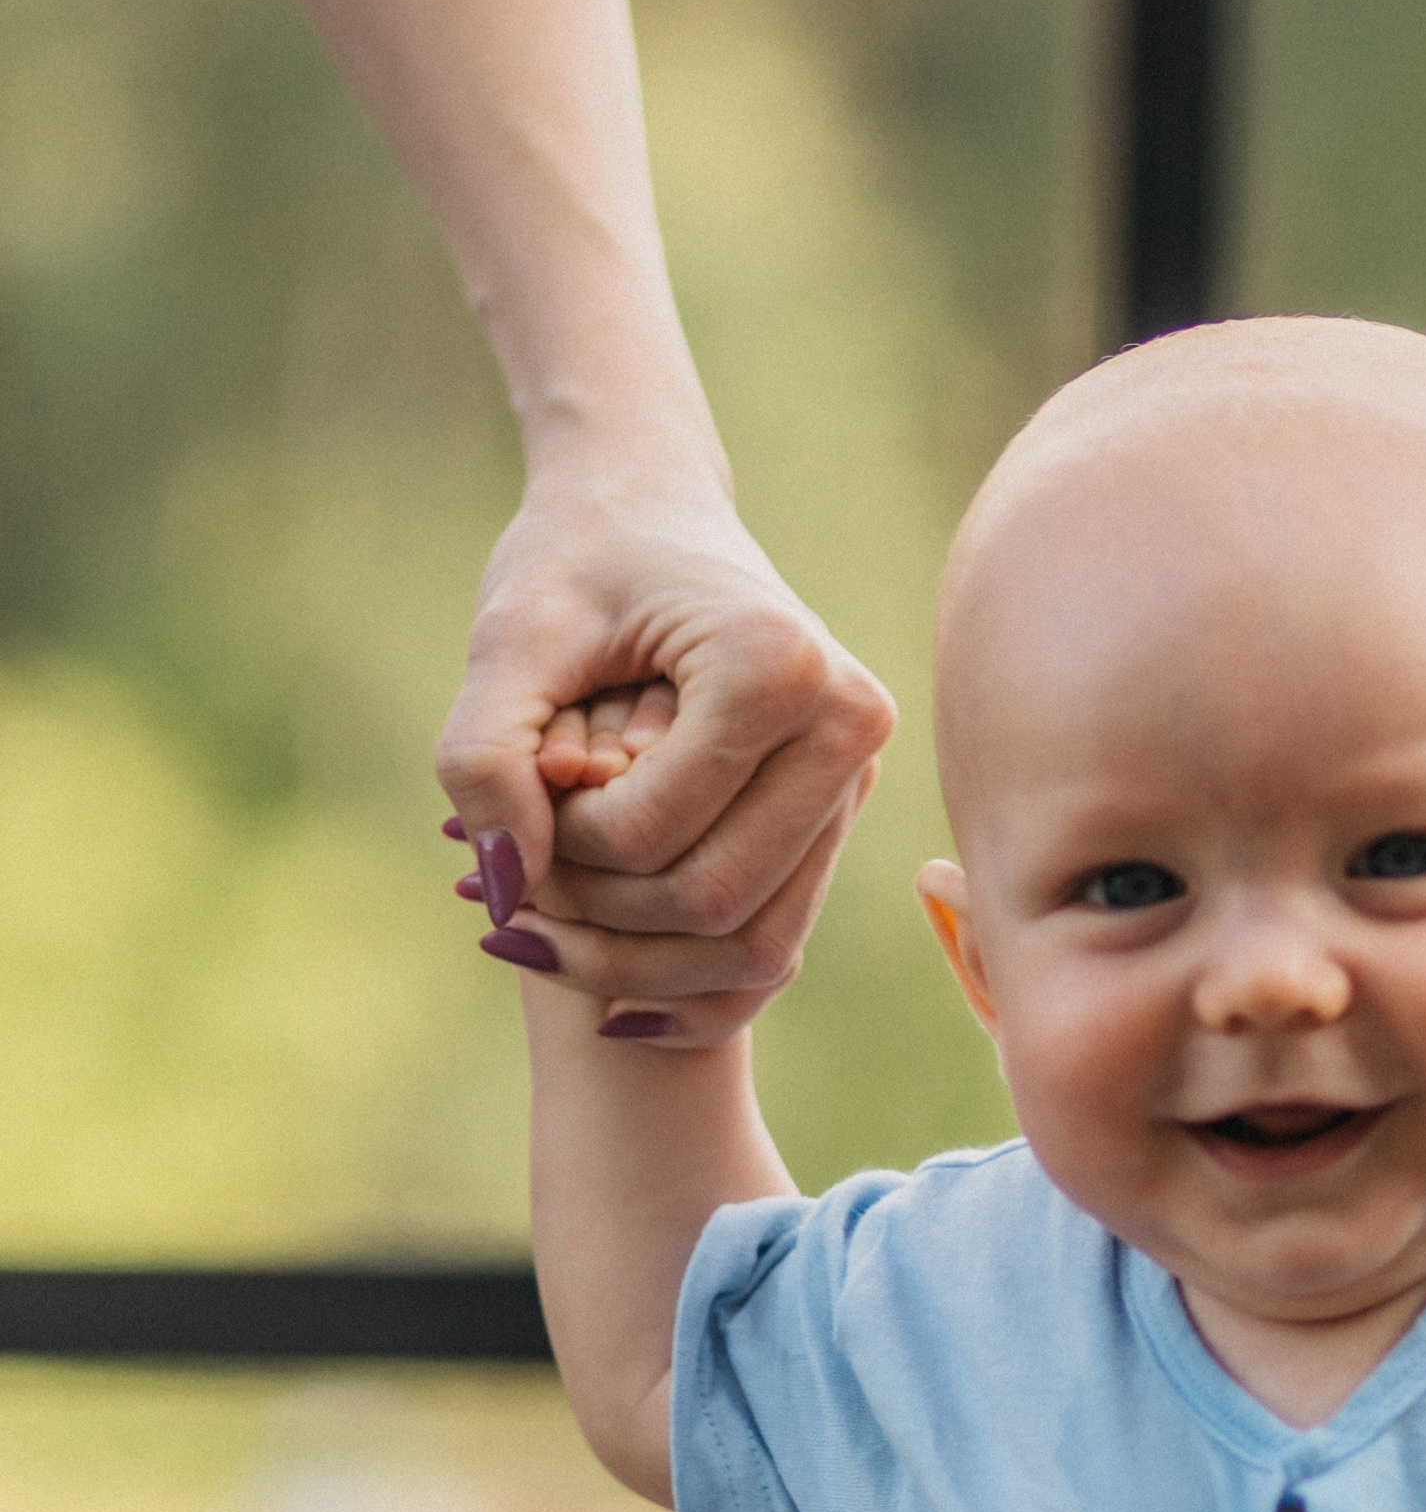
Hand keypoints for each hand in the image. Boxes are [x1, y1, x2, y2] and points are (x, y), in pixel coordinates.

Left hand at [436, 465, 893, 1045]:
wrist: (648, 513)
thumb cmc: (574, 562)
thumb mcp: (506, 640)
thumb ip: (483, 758)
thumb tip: (505, 890)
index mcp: (780, 666)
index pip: (653, 831)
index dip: (557, 843)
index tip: (514, 789)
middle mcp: (848, 723)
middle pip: (715, 903)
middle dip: (593, 912)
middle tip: (504, 870)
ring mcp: (855, 777)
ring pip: (754, 948)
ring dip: (630, 963)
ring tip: (532, 924)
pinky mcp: (838, 815)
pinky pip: (775, 950)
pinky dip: (688, 991)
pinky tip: (602, 998)